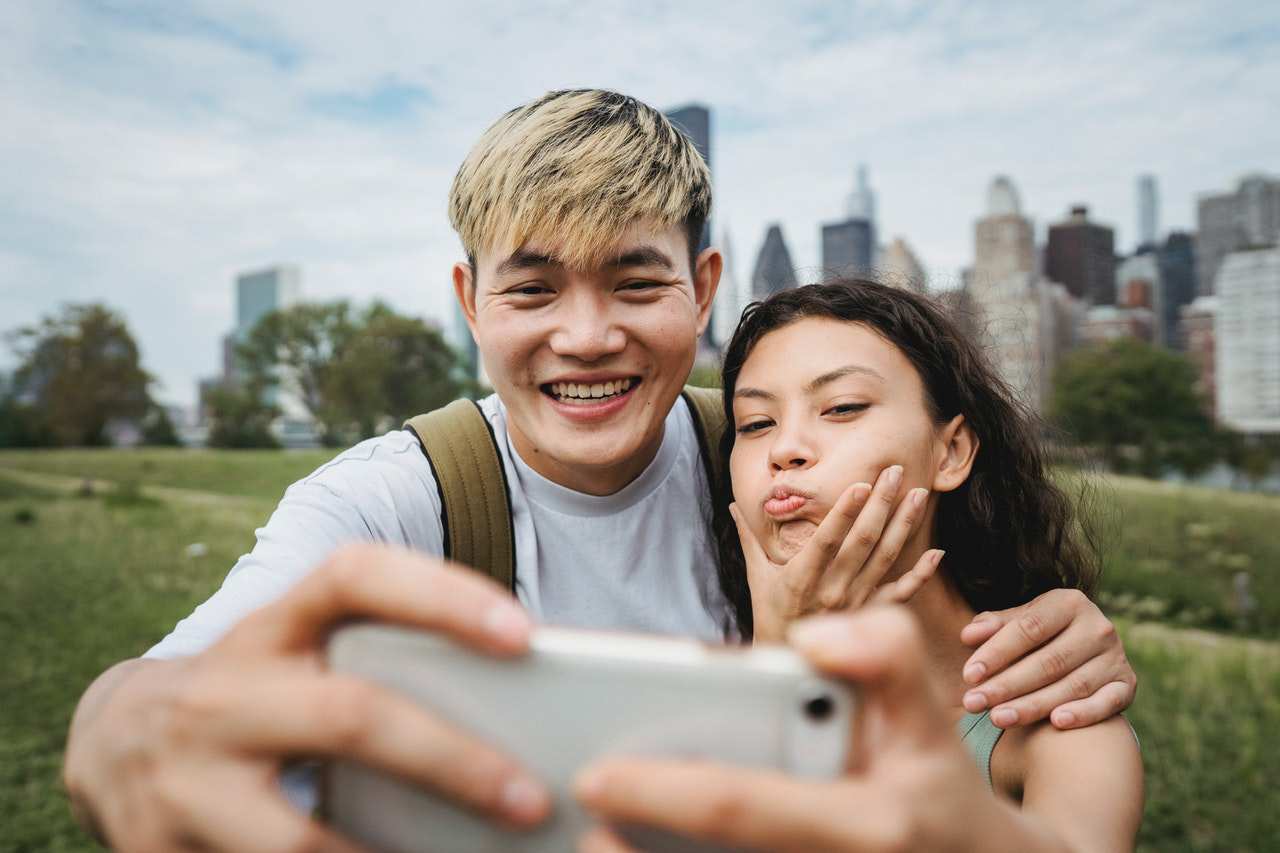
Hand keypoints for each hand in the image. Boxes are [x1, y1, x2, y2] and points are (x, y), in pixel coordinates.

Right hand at [62, 544, 551, 851]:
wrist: (109, 741)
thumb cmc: (252, 695)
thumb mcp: (294, 659)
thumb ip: (372, 666)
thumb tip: (512, 717)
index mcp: (269, 626)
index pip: (355, 577)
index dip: (441, 595)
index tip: (524, 635)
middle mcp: (221, 693)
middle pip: (350, 716)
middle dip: (451, 761)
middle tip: (531, 798)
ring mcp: (184, 781)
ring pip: (301, 842)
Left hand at [574, 608, 1045, 852]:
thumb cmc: (929, 782)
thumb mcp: (927, 709)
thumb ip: (883, 652)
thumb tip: (815, 638)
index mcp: (865, 824)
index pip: (741, 808)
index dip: (661, 793)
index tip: (595, 775)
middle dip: (631, 851)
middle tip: (571, 811)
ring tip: (585, 846)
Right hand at [732, 464, 943, 641]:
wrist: (790, 661)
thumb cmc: (770, 613)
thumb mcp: (757, 575)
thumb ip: (750, 538)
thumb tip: (734, 504)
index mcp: (801, 577)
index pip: (826, 539)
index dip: (844, 512)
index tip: (860, 485)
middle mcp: (832, 589)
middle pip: (862, 541)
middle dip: (881, 503)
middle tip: (896, 472)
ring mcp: (855, 601)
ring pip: (885, 558)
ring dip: (903, 525)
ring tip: (919, 495)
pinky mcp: (870, 612)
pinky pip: (900, 592)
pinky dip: (920, 574)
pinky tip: (936, 552)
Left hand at [959, 588, 1136, 728]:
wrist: (1086, 650)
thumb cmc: (1041, 635)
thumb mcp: (1020, 622)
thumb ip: (994, 626)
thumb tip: (968, 635)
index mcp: (1069, 602)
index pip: (1028, 628)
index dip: (996, 653)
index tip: (968, 675)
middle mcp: (1098, 627)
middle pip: (1047, 661)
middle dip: (1006, 685)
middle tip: (973, 704)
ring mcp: (1115, 657)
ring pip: (1071, 686)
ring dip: (1032, 705)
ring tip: (997, 718)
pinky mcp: (1127, 685)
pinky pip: (1108, 703)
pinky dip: (1085, 713)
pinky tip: (1057, 722)